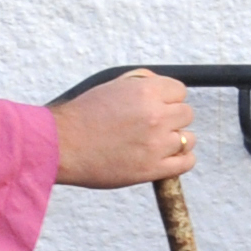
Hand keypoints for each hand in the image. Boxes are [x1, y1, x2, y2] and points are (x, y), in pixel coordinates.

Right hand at [53, 71, 196, 187]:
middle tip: (150, 126)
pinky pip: (187, 162)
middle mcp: (156, 116)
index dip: (167, 99)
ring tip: (155, 143)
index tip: (155, 107)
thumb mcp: (112, 85)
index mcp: (146, 92)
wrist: (61, 146)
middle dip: (171, 118)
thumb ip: (141, 81)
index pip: (180, 91)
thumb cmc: (82, 115)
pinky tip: (166, 158)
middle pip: (186, 114)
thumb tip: (162, 84)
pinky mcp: (152, 168)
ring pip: (189, 138)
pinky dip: (181, 160)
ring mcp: (156, 144)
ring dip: (176, 140)